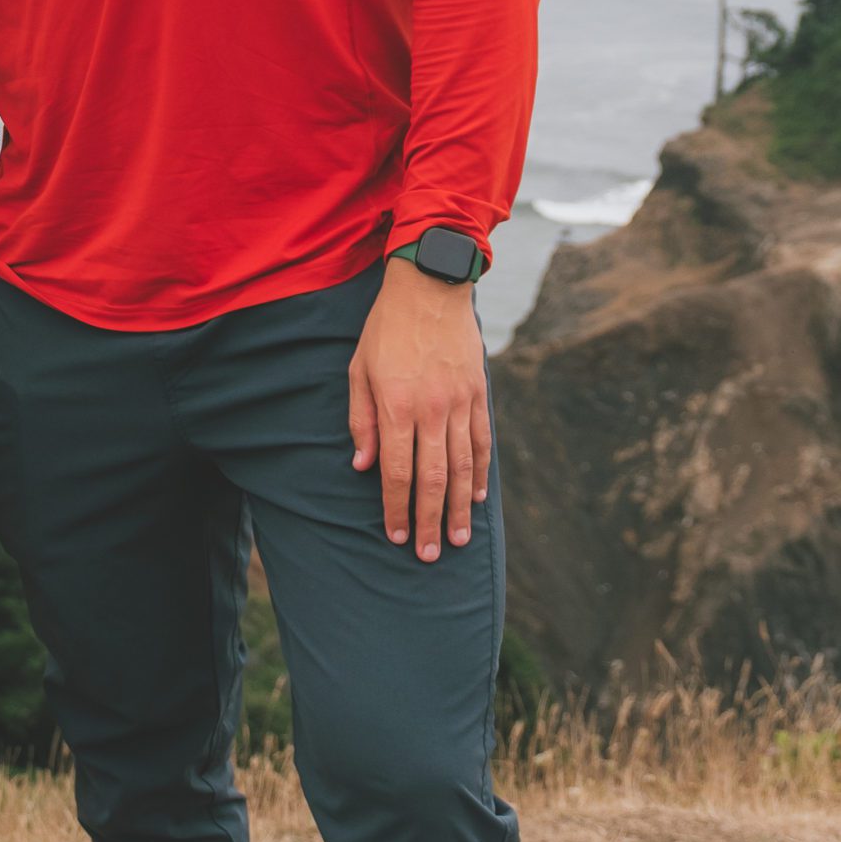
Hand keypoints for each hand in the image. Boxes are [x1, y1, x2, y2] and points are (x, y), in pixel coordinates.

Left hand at [348, 256, 491, 562]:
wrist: (430, 286)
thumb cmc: (385, 328)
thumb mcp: (359, 368)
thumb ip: (361, 419)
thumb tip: (362, 466)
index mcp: (396, 405)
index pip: (395, 471)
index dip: (396, 507)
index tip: (397, 536)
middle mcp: (431, 409)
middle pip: (432, 478)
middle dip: (430, 521)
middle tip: (429, 555)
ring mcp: (460, 402)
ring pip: (461, 467)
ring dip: (460, 507)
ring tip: (457, 539)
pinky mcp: (479, 393)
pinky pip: (482, 442)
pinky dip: (480, 472)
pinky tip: (477, 496)